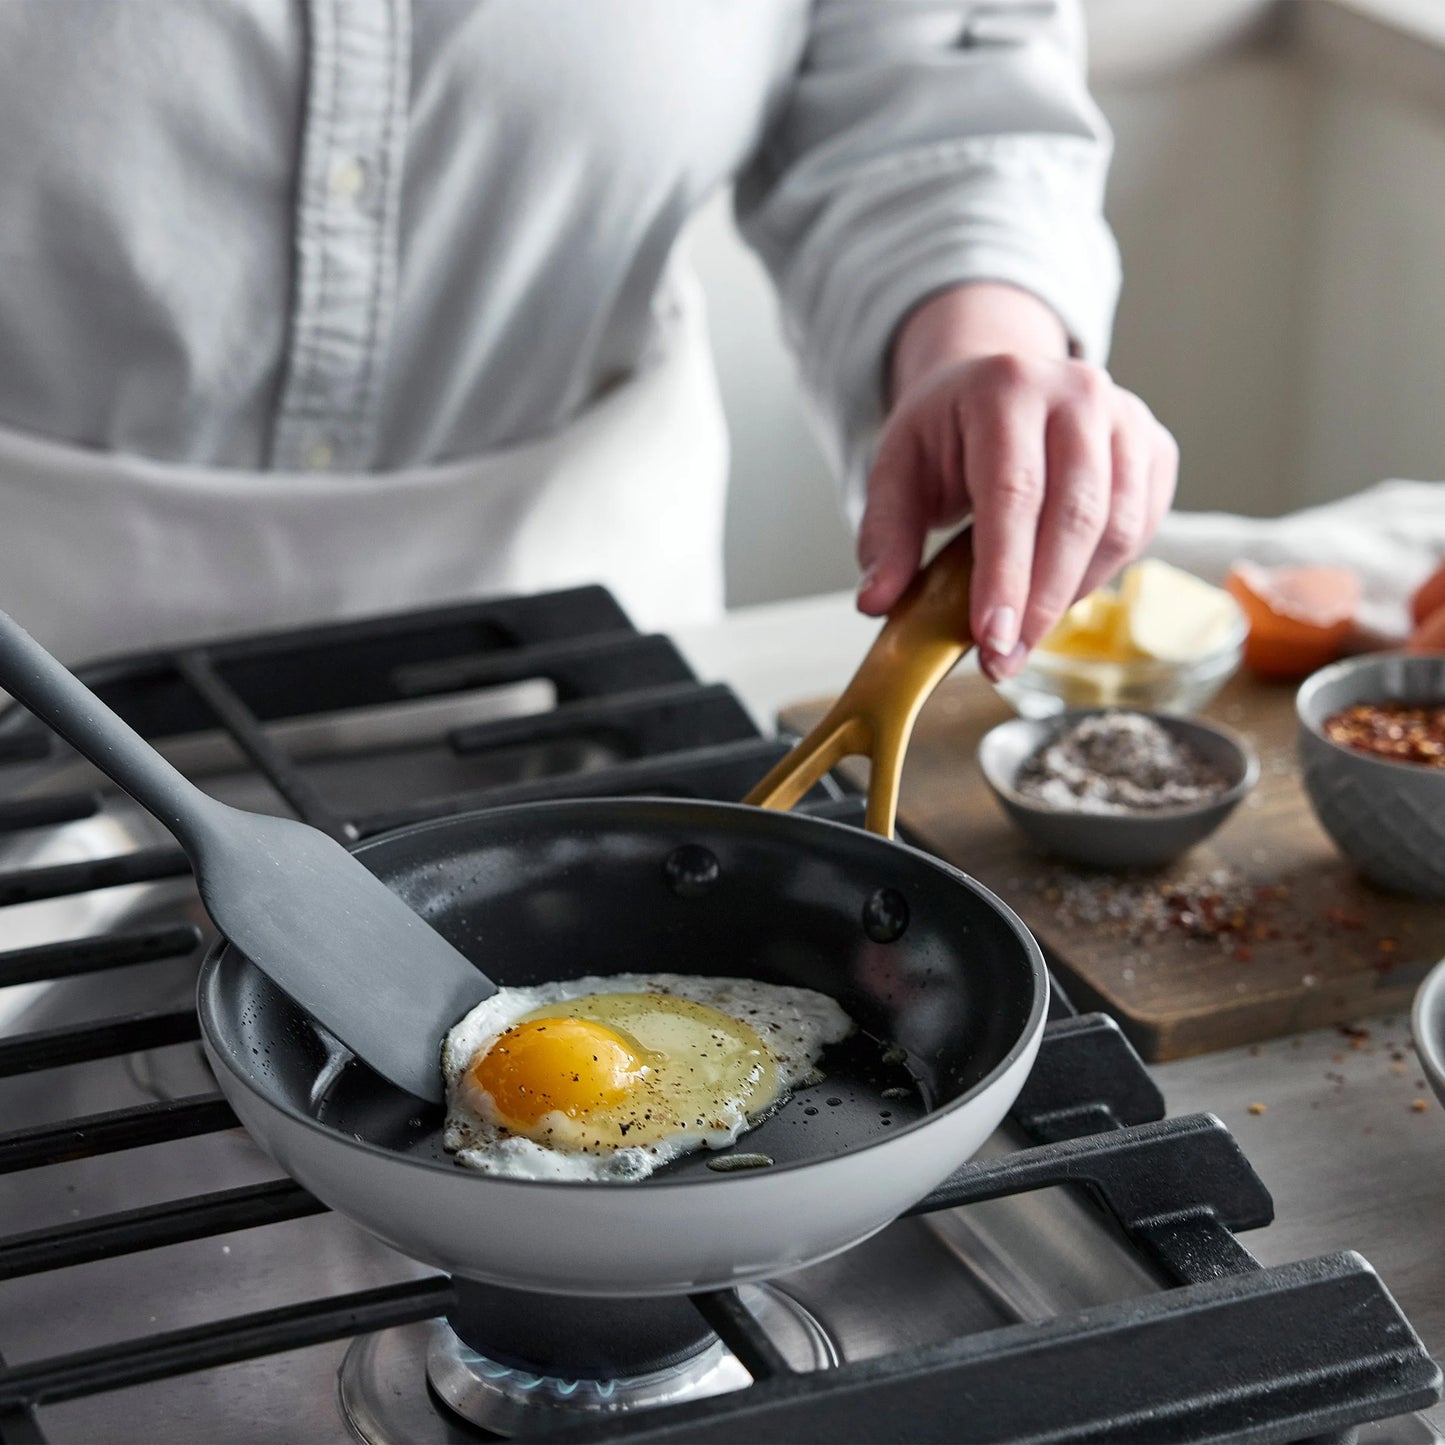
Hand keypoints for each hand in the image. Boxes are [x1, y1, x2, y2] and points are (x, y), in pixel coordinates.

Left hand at [856, 285, 1177, 680]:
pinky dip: (1101, 574)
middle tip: (1002, 659)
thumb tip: (877, 601)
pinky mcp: (1155, 447)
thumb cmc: (946, 434)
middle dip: (1039, 602)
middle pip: (1074, 515)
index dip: (1005, 574)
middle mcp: (1077, 391)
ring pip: (1118, 528)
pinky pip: (1142, 528)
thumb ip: (885, 535)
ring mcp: (1126, 416)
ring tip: (1024, 633)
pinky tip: (1058, 593)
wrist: (998, 387)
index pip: (1013, 494)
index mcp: (1005, 388)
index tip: (990, 639)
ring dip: (1072, 595)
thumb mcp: (896, 471)